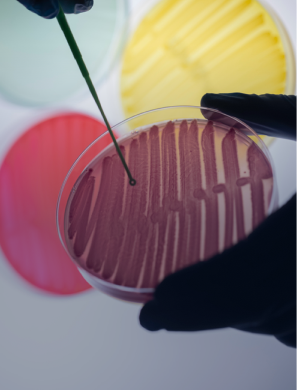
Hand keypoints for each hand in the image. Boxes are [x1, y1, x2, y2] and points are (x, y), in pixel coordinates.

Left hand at [140, 93, 296, 347]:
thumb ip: (268, 111)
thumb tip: (209, 101)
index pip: (239, 277)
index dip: (192, 298)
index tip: (151, 310)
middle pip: (249, 311)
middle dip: (197, 316)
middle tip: (157, 316)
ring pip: (278, 327)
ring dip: (232, 319)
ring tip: (193, 306)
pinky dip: (271, 323)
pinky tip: (254, 310)